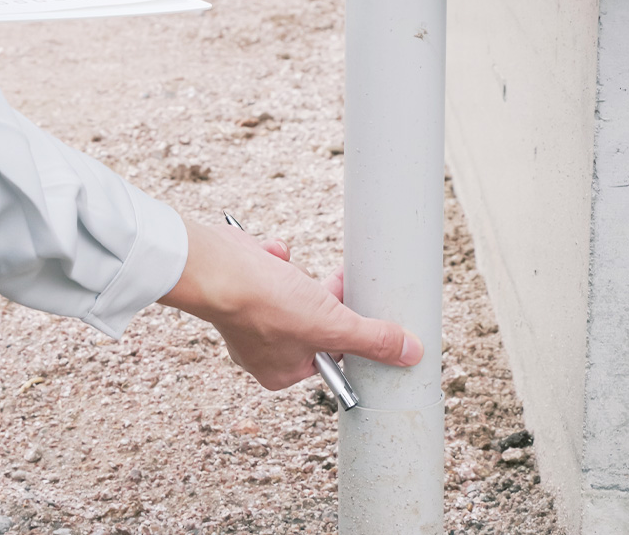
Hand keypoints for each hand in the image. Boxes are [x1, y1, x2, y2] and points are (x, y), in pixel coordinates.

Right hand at [160, 220, 422, 390]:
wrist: (218, 267)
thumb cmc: (264, 305)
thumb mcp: (332, 326)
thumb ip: (373, 340)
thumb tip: (411, 353)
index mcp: (281, 371)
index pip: (331, 356)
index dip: (347, 331)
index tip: (358, 311)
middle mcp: (262, 349)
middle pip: (314, 322)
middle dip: (323, 298)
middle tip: (334, 284)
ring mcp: (249, 316)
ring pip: (294, 293)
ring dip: (298, 276)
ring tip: (292, 272)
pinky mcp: (242, 285)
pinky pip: (271, 270)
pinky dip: (275, 259)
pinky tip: (272, 257)